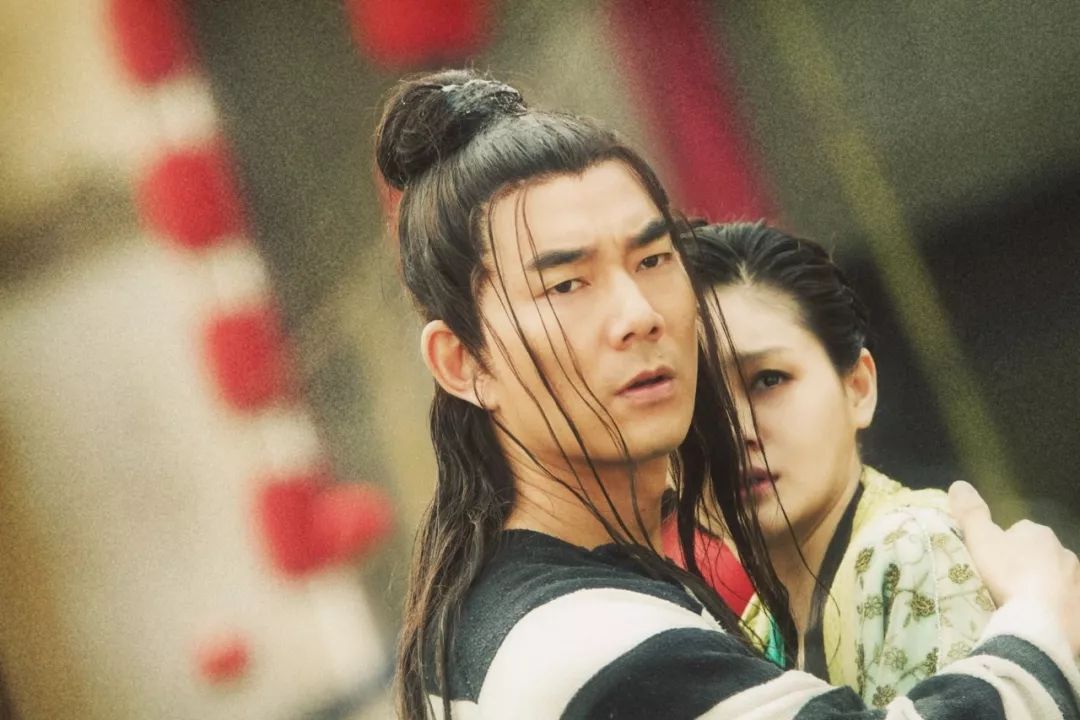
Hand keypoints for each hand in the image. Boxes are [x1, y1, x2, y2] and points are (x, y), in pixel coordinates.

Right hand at [950, 480, 1079, 654]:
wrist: (1040, 623)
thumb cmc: (1008, 575)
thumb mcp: (980, 540)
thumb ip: (970, 512)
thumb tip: (958, 484)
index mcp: (1039, 533)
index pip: (1020, 531)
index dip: (1003, 545)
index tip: (989, 562)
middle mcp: (1065, 553)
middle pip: (1040, 556)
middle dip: (1026, 567)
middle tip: (1002, 586)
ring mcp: (1077, 583)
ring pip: (1056, 581)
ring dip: (1042, 589)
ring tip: (1020, 608)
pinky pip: (1066, 607)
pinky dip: (1055, 611)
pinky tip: (1038, 622)